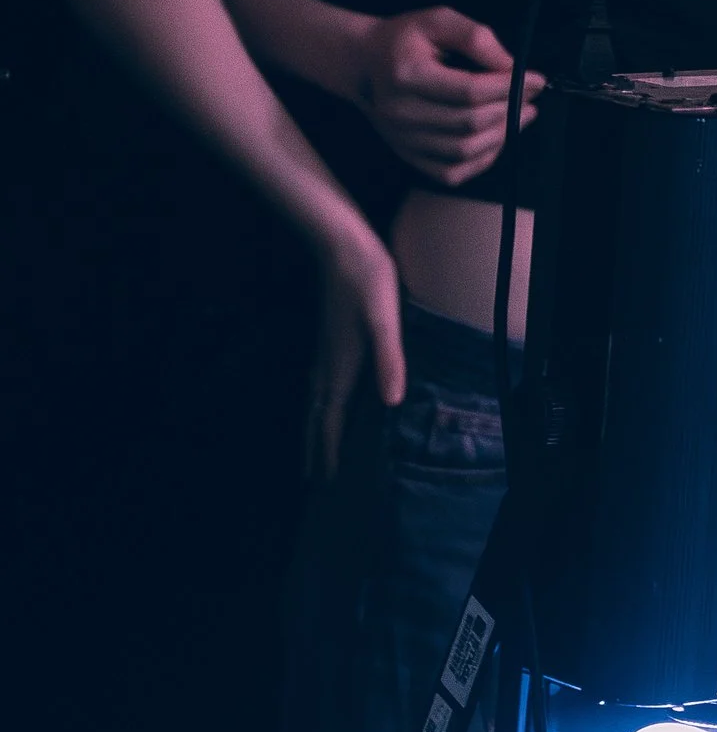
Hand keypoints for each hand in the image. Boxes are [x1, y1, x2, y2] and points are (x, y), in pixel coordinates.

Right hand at [308, 225, 403, 478]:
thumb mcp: (386, 320)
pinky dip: (316, 405)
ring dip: (312, 429)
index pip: (331, 421)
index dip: (328, 452)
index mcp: (341, 368)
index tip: (323, 483)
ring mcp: (323, 353)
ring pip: (314, 402)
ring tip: (310, 451)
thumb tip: (392, 403)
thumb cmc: (368, 282)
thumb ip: (389, 360)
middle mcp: (327, 367)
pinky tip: (320, 400)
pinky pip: (316, 385)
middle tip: (308, 482)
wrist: (343, 248)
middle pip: (317, 418)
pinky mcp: (327, 340)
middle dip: (314, 450)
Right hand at [353, 6, 539, 185]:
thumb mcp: (437, 20)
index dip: (509, 88)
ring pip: (463, 151)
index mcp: (407, 75)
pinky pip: (450, 172)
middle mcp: (401, 113)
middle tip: (532, 97)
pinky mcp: (408, 156)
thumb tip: (511, 66)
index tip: (537, 79)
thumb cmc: (404, 39)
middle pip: (469, 123)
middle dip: (510, 111)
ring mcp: (403, 140)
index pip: (469, 91)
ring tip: (522, 116)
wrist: (363, 65)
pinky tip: (498, 140)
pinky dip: (480, 161)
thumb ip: (475, 37)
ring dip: (501, 136)